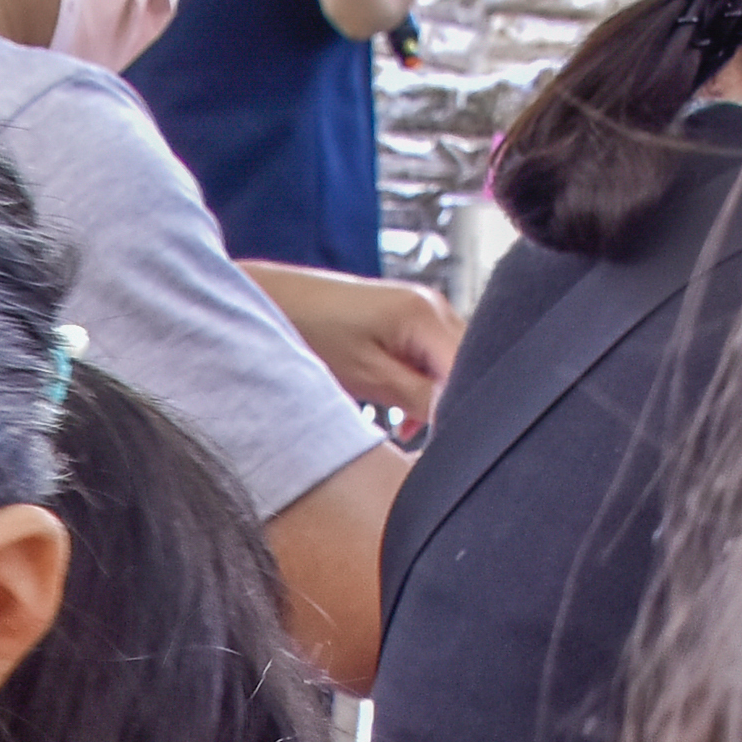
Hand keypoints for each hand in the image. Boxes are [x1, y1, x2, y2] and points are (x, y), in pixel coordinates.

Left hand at [242, 262, 460, 432]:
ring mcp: (419, 309)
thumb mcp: (365, 377)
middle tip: (427, 440)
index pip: (473, 367)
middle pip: (467, 363)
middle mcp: (432, 305)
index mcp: (426, 314)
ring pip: (448, 364)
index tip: (446, 440)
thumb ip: (418, 397)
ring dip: (434, 398)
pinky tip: (400, 417)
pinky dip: (419, 388)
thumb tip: (456, 419)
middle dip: (452, 403)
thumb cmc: (305, 332)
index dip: (465, 406)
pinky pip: (429, 357)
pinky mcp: (402, 320)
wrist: (267, 300)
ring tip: (406, 428)